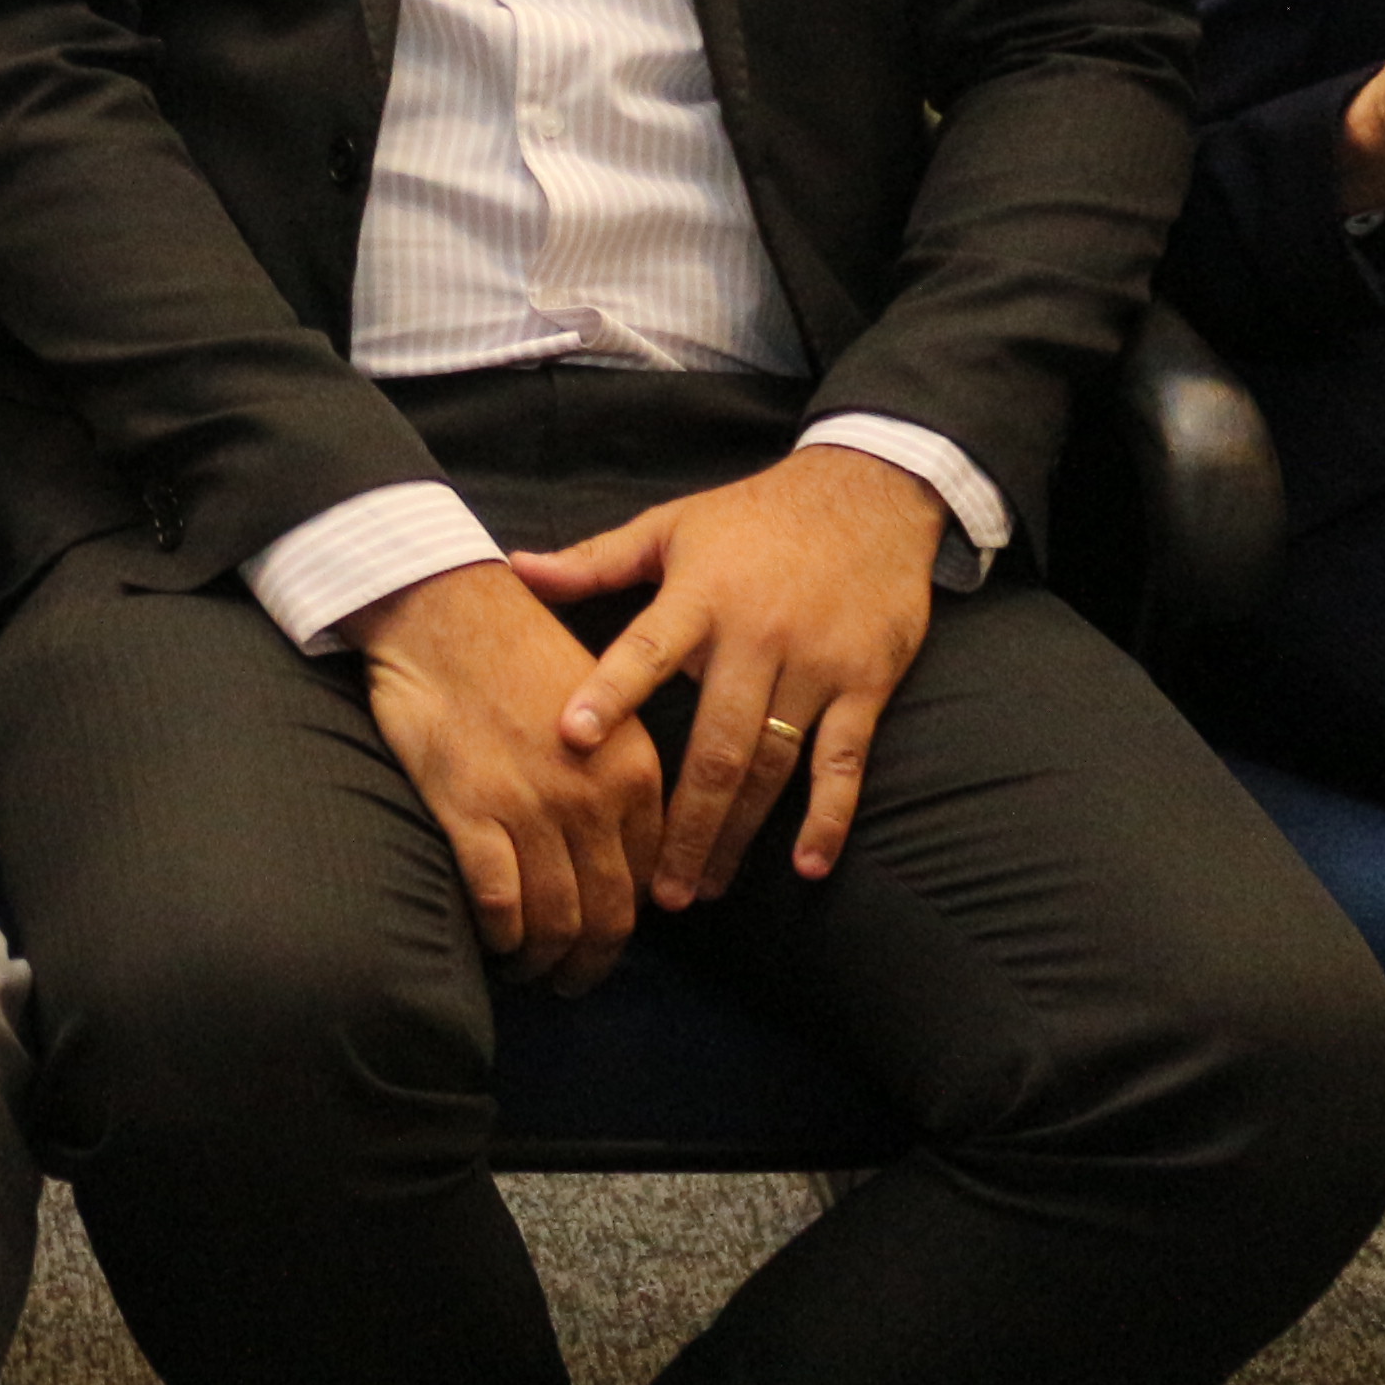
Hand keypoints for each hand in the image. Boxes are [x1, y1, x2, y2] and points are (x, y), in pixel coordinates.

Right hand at [346, 560, 660, 989]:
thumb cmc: (513, 649)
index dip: (627, 920)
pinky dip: (500, 938)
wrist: (443, 608)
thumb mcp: (599, 704)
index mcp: (633, 766)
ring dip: (545, 962)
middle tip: (572, 981)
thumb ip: (613, 773)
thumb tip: (611, 844)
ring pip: (556, 920)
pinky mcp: (473, 811)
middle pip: (609, 914)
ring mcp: (533, 807)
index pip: (648, 875)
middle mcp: (594, 795)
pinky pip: (499, 904)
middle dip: (593, 963)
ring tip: (530, 972)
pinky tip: (492, 943)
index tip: (605, 937)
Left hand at [513, 445, 941, 904]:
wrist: (868, 494)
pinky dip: (828, 816)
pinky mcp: (865, 685)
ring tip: (703, 887)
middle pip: (716, 744)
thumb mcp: (672, 526)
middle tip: (653, 891)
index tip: (572, 741)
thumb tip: (516, 568)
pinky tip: (806, 865)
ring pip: (772, 765)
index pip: (647, 650)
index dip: (610, 692)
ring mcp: (816, 666)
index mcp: (701, 597)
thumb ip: (596, 561)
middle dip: (684, 822)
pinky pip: (844, 762)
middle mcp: (758, 637)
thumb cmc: (754, 516)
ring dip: (738, 833)